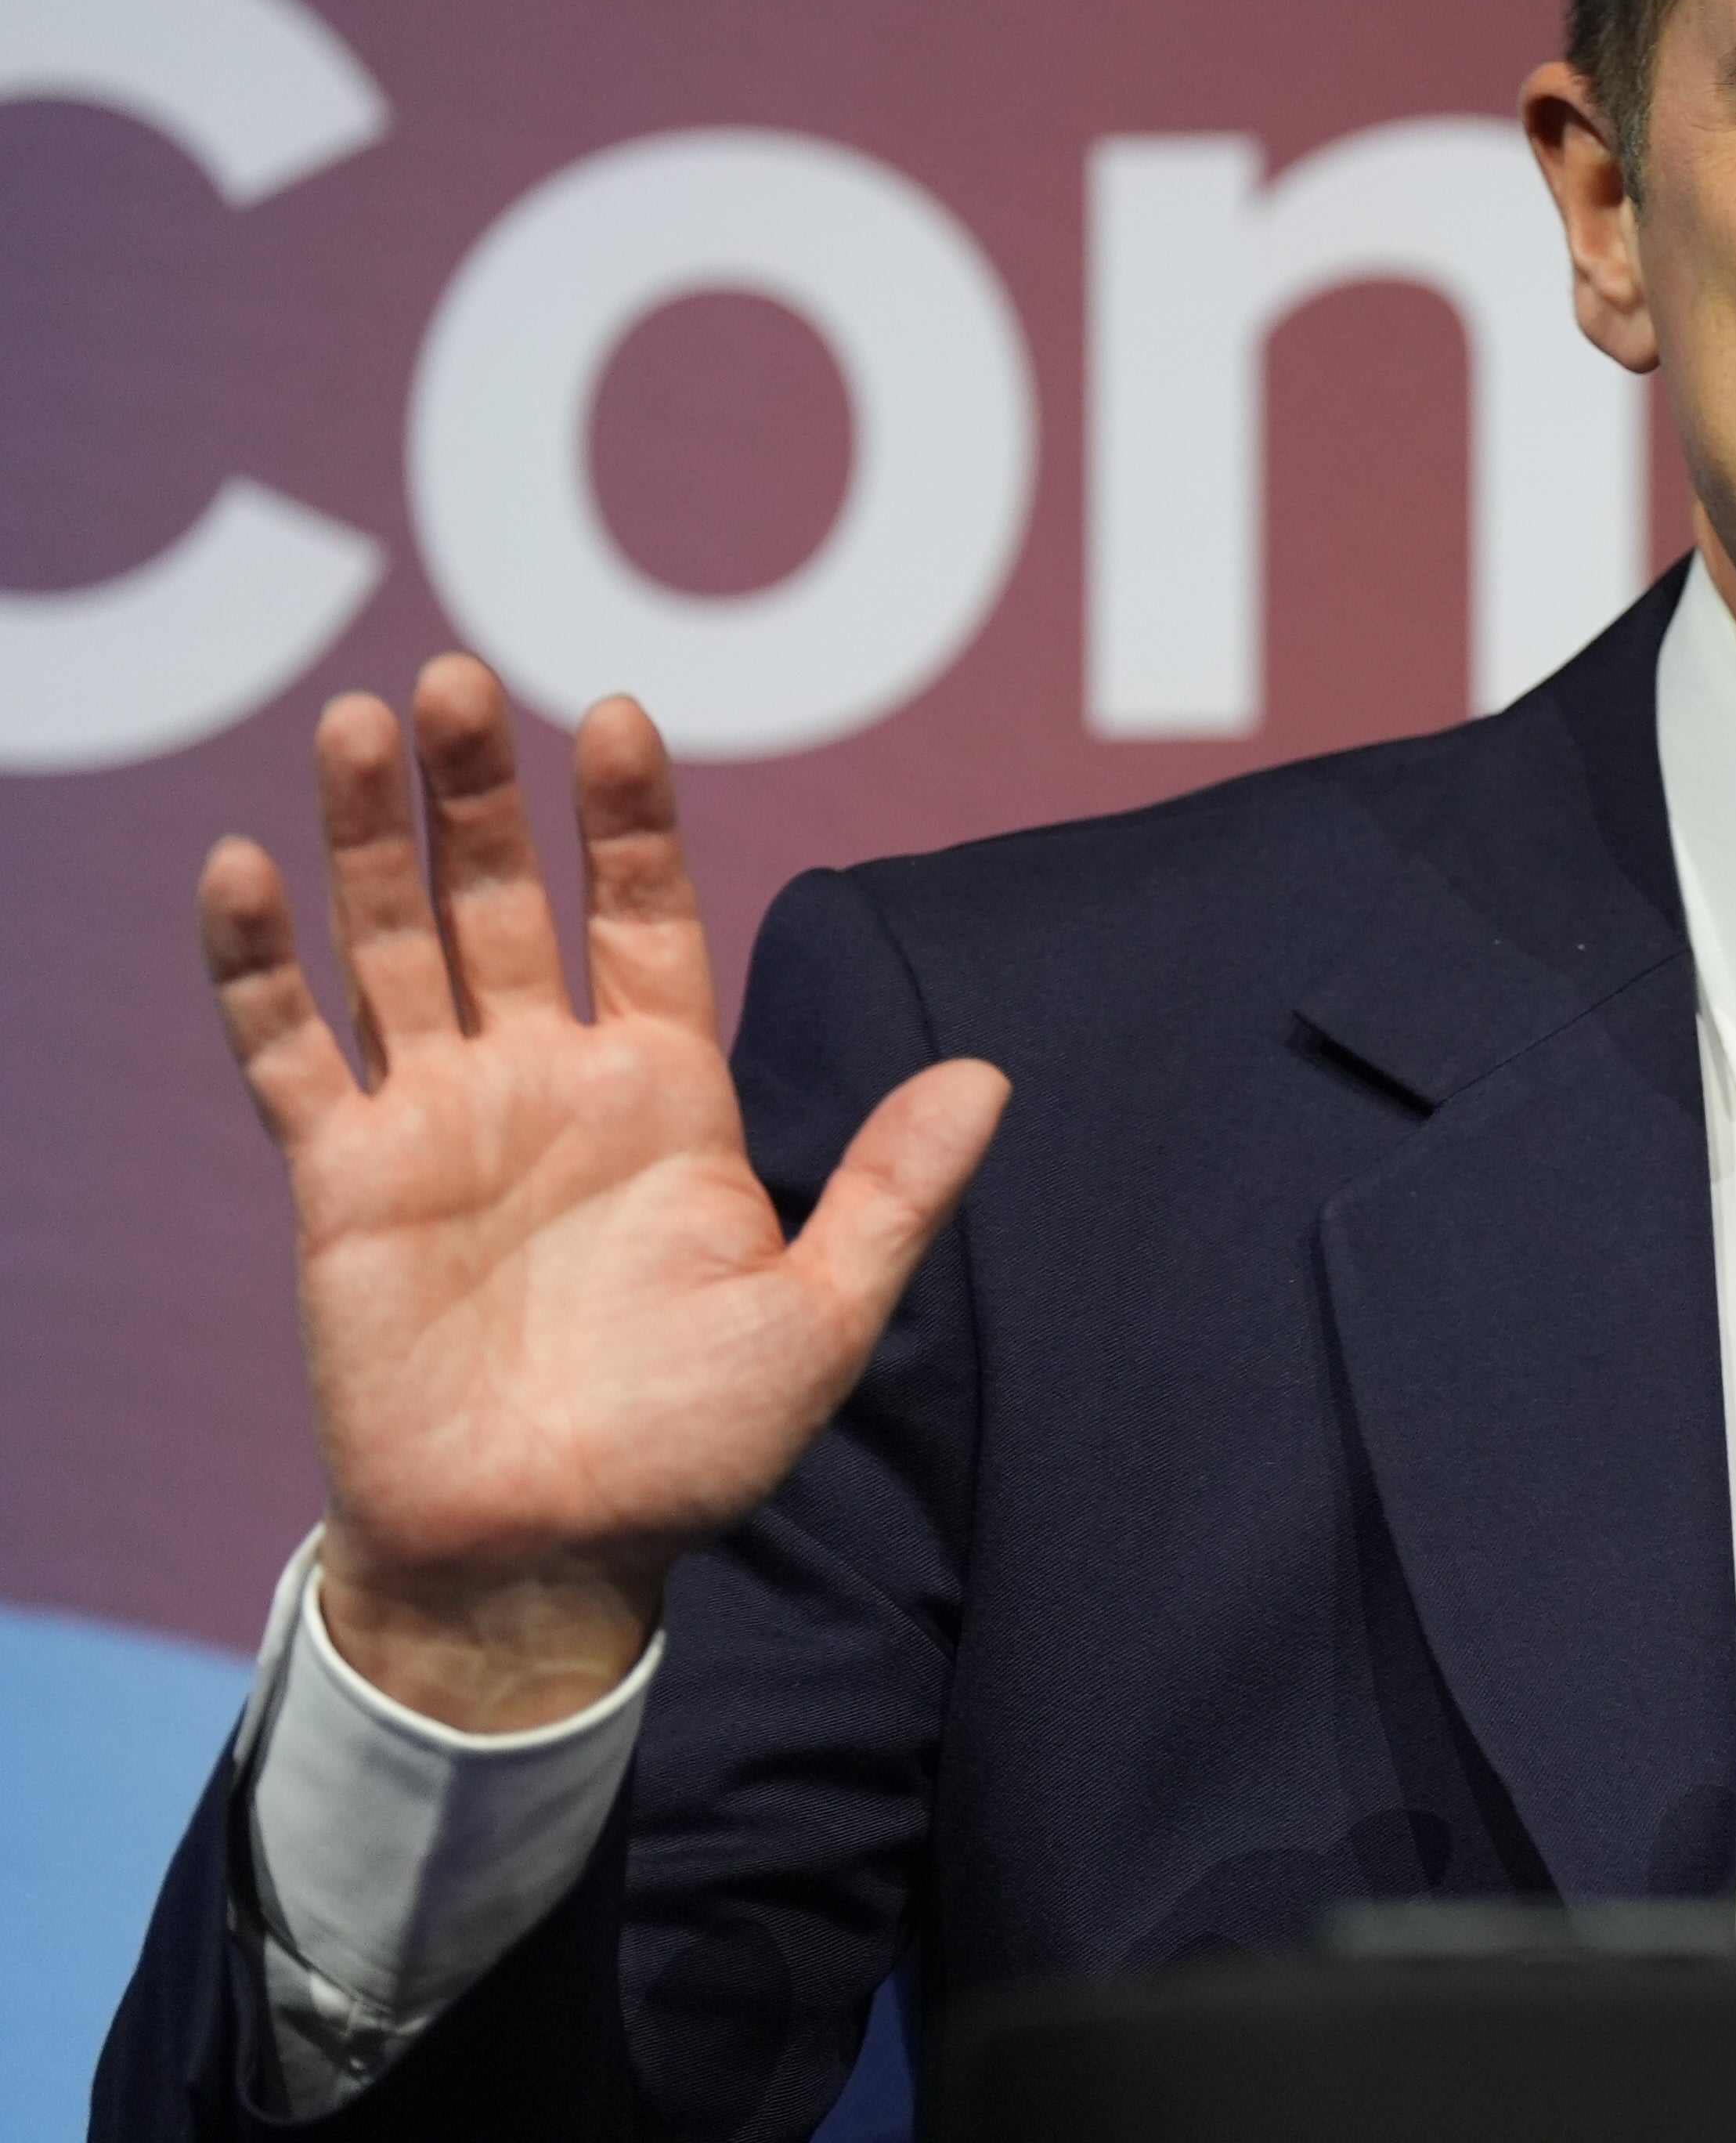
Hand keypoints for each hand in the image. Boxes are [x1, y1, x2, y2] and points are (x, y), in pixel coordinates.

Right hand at [199, 657, 1003, 1732]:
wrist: (552, 1555)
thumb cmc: (692, 1450)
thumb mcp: (821, 1318)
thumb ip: (895, 1192)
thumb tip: (992, 1074)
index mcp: (664, 1091)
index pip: (647, 912)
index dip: (631, 818)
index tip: (617, 716)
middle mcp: (547, 1080)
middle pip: (506, 897)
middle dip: (483, 791)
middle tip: (452, 679)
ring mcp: (439, 1120)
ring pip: (394, 941)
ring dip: (368, 835)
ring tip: (359, 722)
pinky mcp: (344, 1179)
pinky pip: (292, 1049)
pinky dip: (260, 962)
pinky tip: (245, 867)